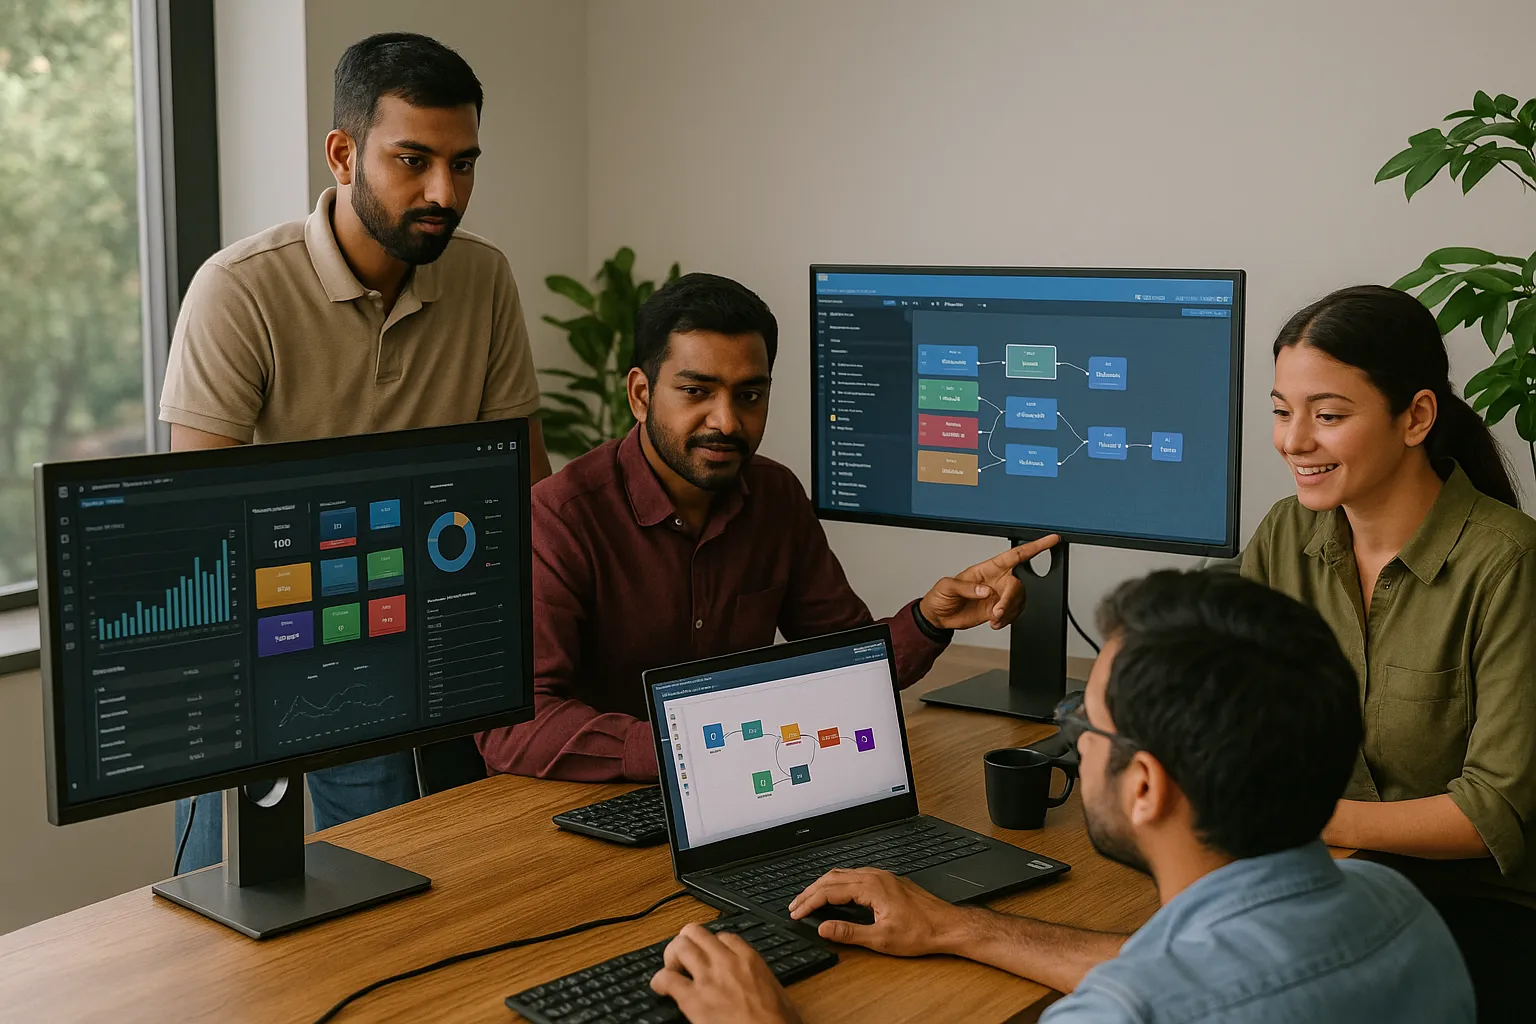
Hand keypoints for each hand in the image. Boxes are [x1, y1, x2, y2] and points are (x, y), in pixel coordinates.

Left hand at [649, 923, 801, 1023]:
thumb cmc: (777, 1023)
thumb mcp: (777, 992)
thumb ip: (761, 979)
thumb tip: (756, 983)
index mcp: (749, 959)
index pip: (723, 936)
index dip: (712, 946)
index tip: (709, 956)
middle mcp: (726, 962)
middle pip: (696, 932)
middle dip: (686, 942)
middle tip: (684, 959)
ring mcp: (708, 978)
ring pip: (679, 946)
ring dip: (671, 957)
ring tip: (672, 970)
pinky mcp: (693, 999)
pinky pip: (666, 978)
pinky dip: (659, 980)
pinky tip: (661, 988)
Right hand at [789, 868, 970, 956]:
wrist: (947, 925)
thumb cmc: (921, 932)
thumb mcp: (882, 939)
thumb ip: (849, 933)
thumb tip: (824, 929)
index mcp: (870, 887)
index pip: (829, 891)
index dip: (809, 902)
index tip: (795, 912)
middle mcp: (875, 876)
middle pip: (832, 878)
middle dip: (810, 891)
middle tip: (795, 905)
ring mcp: (882, 876)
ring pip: (843, 874)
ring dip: (823, 885)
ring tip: (809, 898)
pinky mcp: (888, 880)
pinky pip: (855, 875)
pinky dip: (838, 883)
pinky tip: (836, 892)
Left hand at [919, 535, 1060, 630]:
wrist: (938, 616)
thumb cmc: (941, 596)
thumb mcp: (947, 587)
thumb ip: (967, 587)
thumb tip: (986, 591)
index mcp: (987, 568)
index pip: (1015, 555)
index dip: (1035, 547)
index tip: (1051, 540)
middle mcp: (996, 580)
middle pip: (1018, 585)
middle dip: (1011, 599)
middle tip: (997, 611)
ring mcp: (999, 596)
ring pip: (1018, 601)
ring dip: (1008, 612)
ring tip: (993, 618)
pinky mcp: (998, 610)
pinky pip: (1013, 614)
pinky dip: (1006, 620)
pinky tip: (994, 622)